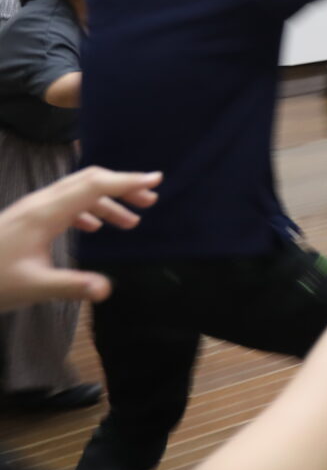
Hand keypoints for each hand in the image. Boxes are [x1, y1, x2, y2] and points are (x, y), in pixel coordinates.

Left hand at [0, 167, 160, 309]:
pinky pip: (64, 203)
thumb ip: (71, 286)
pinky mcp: (26, 219)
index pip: (94, 186)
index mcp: (46, 213)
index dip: (127, 181)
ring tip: (130, 222)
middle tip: (150, 200)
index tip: (156, 180)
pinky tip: (93, 227)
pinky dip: (87, 208)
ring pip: (76, 192)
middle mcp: (40, 204)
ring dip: (106, 201)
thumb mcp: (33, 287)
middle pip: (87, 181)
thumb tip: (107, 289)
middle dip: (122, 186)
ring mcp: (31, 209)